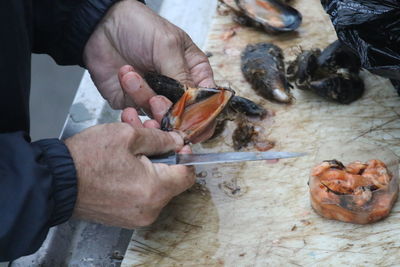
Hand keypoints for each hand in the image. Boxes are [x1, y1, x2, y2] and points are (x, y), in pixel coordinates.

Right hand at [65, 115, 194, 227]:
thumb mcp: (127, 135)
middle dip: (160, 153)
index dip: (183, 154)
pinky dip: (137, 176)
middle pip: (170, 178)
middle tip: (147, 135)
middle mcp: (149, 209)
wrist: (54, 181)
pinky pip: (140, 194)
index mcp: (154, 190)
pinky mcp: (124, 216)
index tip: (174, 143)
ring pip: (154, 185)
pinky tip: (123, 160)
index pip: (187, 174)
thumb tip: (176, 142)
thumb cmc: (85, 160)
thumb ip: (160, 139)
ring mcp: (136, 216)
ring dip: (147, 162)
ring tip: (129, 145)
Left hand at [83, 0, 214, 111]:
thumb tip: (192, 102)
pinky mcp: (135, 103)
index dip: (203, 115)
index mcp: (194, 72)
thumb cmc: (140, 26)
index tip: (192, 119)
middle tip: (156, 99)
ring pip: (159, 117)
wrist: (102, 25)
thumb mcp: (167, 45)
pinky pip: (137, 115)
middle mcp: (177, 89)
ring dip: (144, 98)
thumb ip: (181, 75)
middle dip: (170, 111)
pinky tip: (124, 78)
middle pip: (184, 116)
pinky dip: (130, 100)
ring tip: (131, 75)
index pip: (207, 101)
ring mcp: (156, 97)